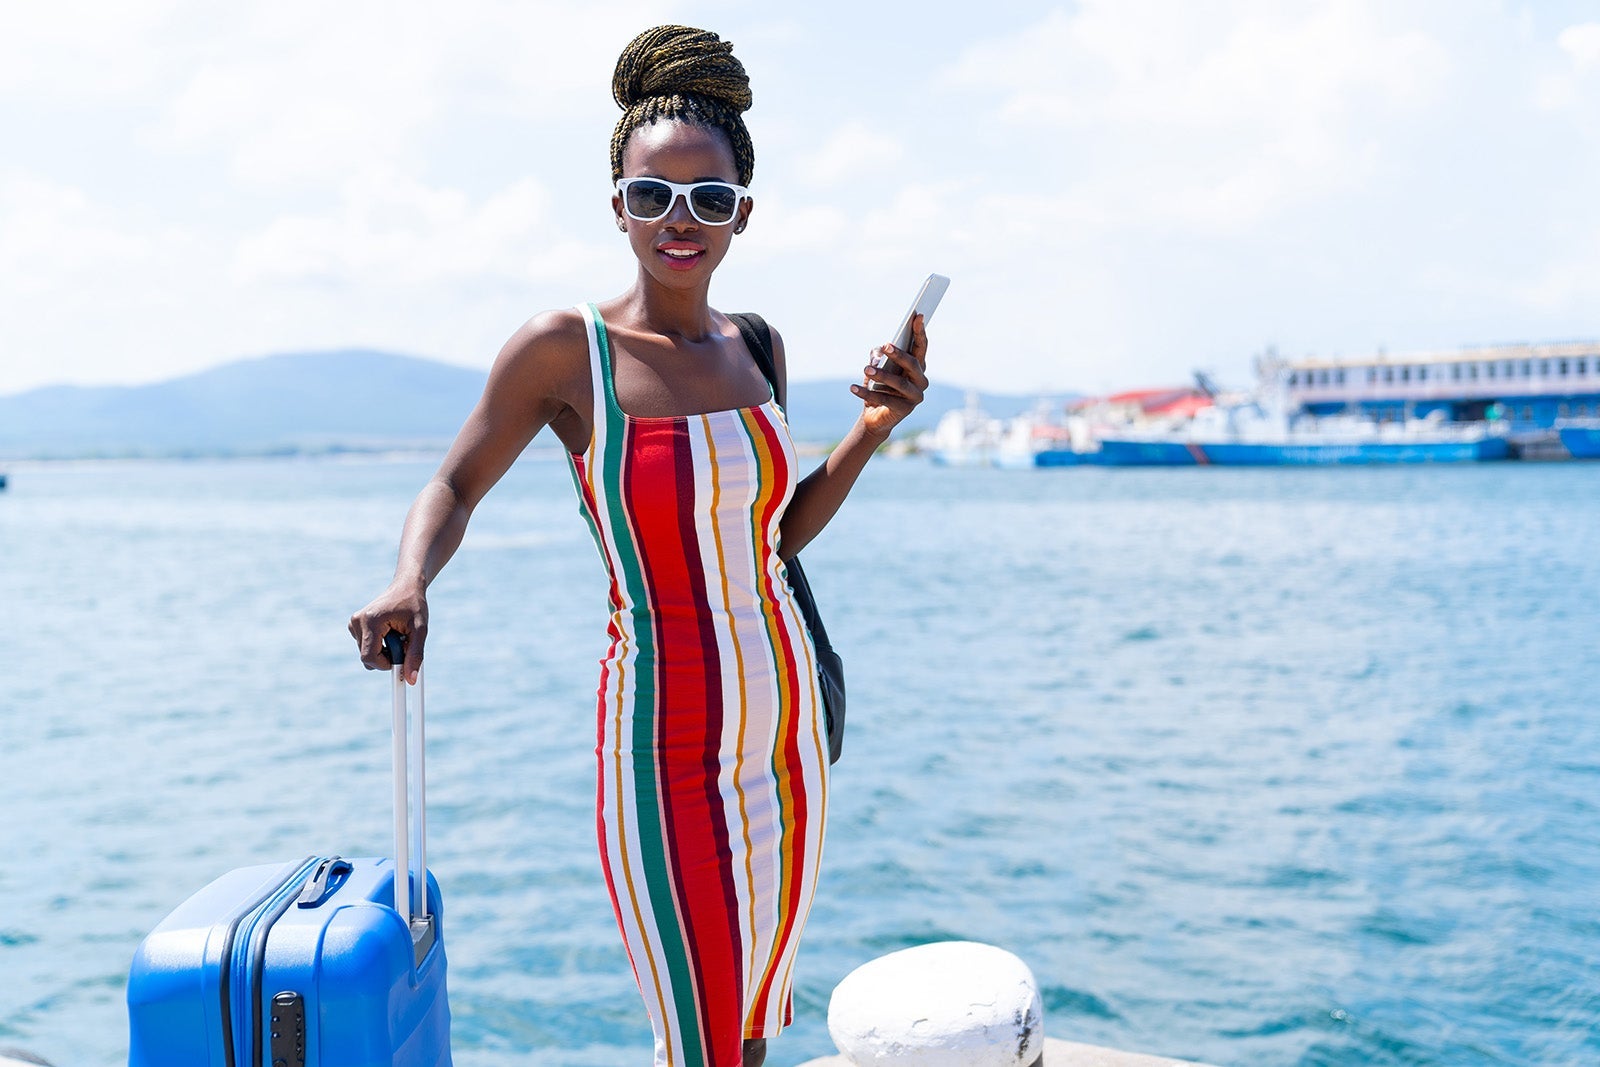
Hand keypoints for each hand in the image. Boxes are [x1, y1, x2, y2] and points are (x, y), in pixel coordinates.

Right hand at [348, 582, 427, 683]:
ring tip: (397, 634)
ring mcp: (354, 623)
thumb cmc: (414, 605)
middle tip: (403, 642)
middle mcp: (357, 622)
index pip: (370, 657)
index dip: (386, 664)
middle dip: (387, 656)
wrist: (406, 586)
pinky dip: (379, 645)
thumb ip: (416, 655)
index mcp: (371, 621)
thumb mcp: (420, 630)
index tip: (401, 661)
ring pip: (367, 654)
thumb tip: (411, 680)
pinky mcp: (355, 625)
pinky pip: (366, 647)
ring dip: (384, 650)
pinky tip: (389, 632)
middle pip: (368, 657)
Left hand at [850, 313, 928, 440]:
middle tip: (884, 345)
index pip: (921, 347)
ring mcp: (915, 396)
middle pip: (913, 363)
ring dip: (881, 375)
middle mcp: (921, 381)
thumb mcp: (877, 368)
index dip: (920, 332)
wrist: (875, 418)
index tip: (917, 316)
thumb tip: (878, 352)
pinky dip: (866, 393)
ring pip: (899, 382)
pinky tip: (853, 388)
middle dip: (899, 354)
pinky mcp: (904, 410)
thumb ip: (879, 357)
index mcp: (918, 367)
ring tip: (866, 369)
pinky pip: (884, 399)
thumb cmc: (879, 388)